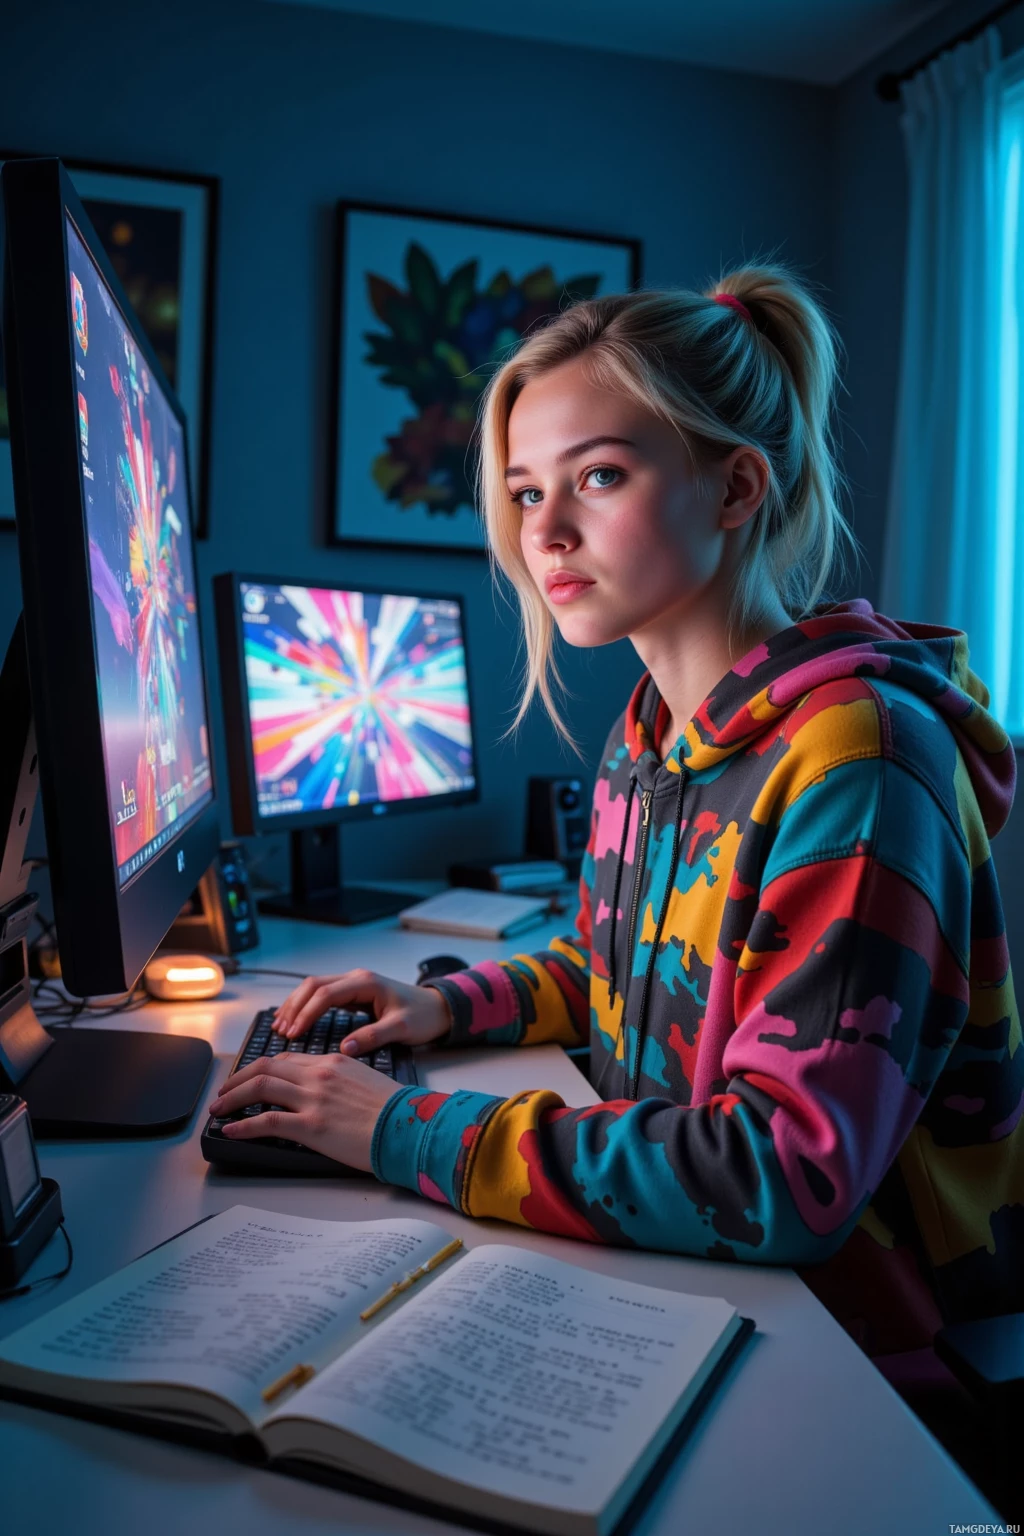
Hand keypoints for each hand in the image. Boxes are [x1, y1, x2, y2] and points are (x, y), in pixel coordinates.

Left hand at [208, 1053, 399, 1171]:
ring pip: (260, 1087)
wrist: (410, 1126)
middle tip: (223, 1091)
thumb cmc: (395, 1110)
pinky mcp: (311, 1125)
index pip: (286, 1059)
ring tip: (217, 1108)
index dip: (261, 1069)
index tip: (249, 1079)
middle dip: (238, 1079)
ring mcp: (313, 1098)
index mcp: (332, 1062)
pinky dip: (243, 1124)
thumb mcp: (365, 1081)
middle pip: (265, 1067)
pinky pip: (267, 1121)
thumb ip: (339, 1080)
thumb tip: (322, 1092)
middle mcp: (319, 1074)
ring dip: (232, 1098)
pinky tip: (231, 1129)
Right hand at [271, 968, 453, 1055]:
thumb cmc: (423, 1016)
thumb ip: (373, 1037)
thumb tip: (344, 1050)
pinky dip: (306, 1006)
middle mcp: (356, 978)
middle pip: (314, 985)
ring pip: (315, 988)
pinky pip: (322, 995)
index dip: (307, 1012)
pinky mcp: (354, 993)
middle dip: (295, 1006)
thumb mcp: (402, 1028)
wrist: (439, 1008)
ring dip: (296, 1004)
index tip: (293, 1032)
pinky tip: (295, 1019)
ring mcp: (354, 984)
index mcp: (366, 983)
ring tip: (280, 1025)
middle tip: (281, 1030)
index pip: (326, 993)